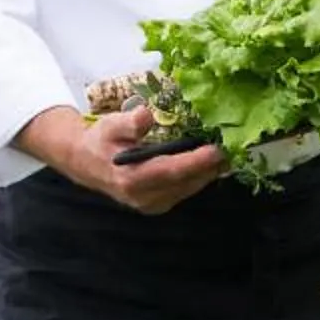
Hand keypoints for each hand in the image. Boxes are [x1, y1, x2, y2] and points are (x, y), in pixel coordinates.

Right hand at [17, 105, 227, 215]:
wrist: (86, 163)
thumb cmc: (100, 141)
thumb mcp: (109, 125)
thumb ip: (129, 122)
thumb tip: (147, 115)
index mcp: (131, 179)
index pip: (170, 171)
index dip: (195, 162)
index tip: (216, 150)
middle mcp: (143, 197)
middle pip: (185, 183)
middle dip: (210, 167)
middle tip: (233, 148)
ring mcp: (151, 204)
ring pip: (188, 189)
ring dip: (208, 173)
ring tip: (227, 154)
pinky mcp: (158, 204)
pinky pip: (184, 190)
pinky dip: (199, 177)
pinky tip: (210, 164)